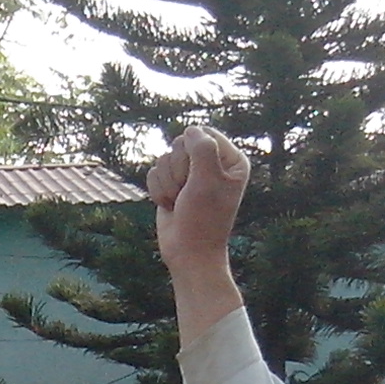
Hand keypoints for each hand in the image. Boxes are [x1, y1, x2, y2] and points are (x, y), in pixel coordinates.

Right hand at [149, 124, 249, 277]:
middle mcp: (211, 163)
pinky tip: (169, 206)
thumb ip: (202, 149)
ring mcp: (189, 174)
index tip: (198, 176)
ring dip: (167, 184)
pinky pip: (153, 173)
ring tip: (179, 202)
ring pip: (163, 159)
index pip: (203, 134)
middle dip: (178, 171)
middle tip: (188, 193)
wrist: (188, 252)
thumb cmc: (203, 219)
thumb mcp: (207, 180)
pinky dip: (157, 191)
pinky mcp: (171, 185)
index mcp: (230, 159)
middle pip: (180, 144)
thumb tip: (190, 130)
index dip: (192, 152)